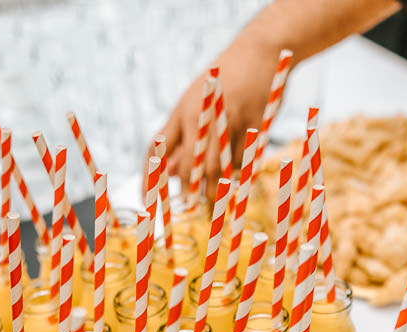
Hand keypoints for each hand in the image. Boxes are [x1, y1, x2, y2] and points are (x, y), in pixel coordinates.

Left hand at [157, 41, 281, 199]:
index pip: (157, 150)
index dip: (150, 178)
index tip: (148, 200)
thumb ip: (183, 138)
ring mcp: (230, 121)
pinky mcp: (254, 124)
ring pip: (220, 168)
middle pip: (192, 166)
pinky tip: (238, 170)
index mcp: (183, 111)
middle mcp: (203, 116)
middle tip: (195, 203)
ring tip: (217, 197)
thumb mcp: (195, 102)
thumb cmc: (222, 82)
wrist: (259, 52)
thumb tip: (170, 174)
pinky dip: (239, 170)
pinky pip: (243, 160)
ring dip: (217, 187)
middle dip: (192, 190)